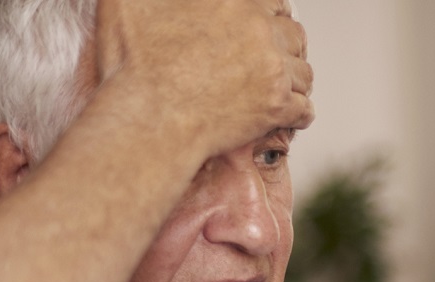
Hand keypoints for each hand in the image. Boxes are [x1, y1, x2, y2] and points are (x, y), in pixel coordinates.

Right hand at [95, 0, 314, 158]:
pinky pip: (305, 109)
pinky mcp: (277, 106)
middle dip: (287, 47)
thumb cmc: (134, 63)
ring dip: (296, 80)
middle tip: (279, 60)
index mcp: (234, 1)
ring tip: (285, 89)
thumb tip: (171, 2)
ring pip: (304, 72)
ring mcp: (273, 69)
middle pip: (294, 34)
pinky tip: (292, 117)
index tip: (269, 24)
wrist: (149, 115)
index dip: (272, 15)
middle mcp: (260, 30)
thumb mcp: (129, 2)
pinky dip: (300, 114)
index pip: (272, 2)